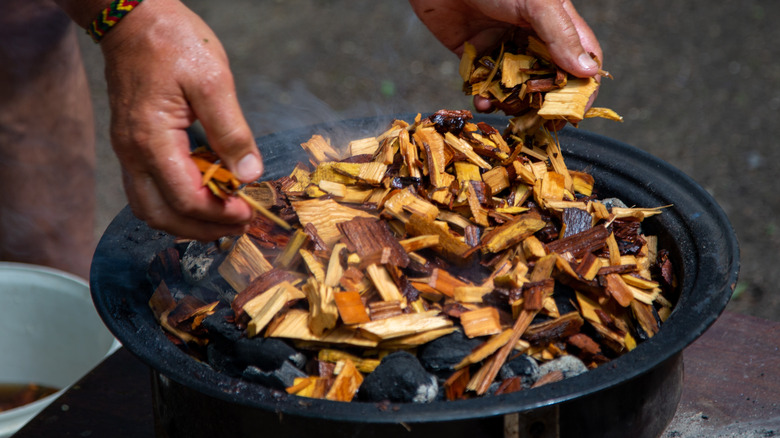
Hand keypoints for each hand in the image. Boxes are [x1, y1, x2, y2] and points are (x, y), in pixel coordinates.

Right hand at [98, 0, 261, 239]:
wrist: (133, 18)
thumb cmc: (173, 42)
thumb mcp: (213, 81)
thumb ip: (232, 131)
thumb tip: (250, 174)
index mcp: (152, 139)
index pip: (185, 198)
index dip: (219, 214)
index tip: (249, 213)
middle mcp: (133, 153)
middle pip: (162, 215)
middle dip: (202, 228)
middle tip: (238, 225)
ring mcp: (127, 151)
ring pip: (150, 209)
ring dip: (186, 222)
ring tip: (223, 218)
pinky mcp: (131, 146)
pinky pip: (147, 191)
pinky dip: (175, 205)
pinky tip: (204, 197)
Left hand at [409, 0, 601, 111]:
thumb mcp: (536, 3)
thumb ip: (561, 35)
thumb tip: (588, 71)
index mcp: (556, 21)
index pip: (581, 58)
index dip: (583, 86)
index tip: (575, 111)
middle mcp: (532, 37)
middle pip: (549, 79)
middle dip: (545, 102)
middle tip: (538, 122)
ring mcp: (504, 47)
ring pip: (517, 87)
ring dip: (513, 105)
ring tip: (507, 113)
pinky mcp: (476, 55)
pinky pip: (485, 84)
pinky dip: (485, 98)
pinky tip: (483, 102)